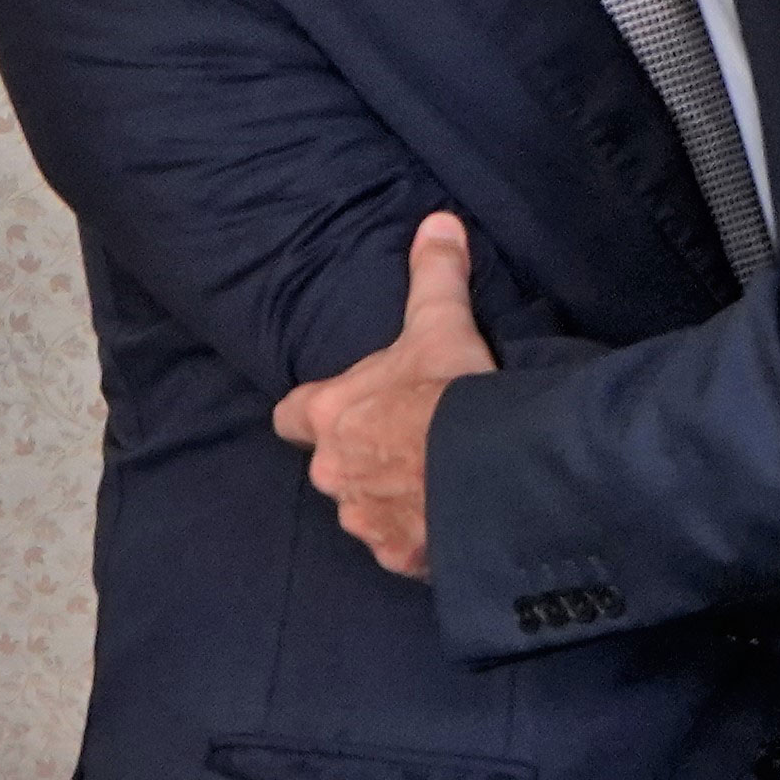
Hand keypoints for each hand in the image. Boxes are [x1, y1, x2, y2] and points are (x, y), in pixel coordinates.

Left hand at [272, 212, 494, 576]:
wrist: (488, 472)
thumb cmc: (449, 393)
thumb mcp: (442, 322)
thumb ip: (435, 272)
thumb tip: (439, 220)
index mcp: (330, 415)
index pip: (291, 416)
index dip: (313, 413)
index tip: (340, 410)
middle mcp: (333, 474)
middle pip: (334, 467)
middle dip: (366, 459)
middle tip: (414, 444)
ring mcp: (364, 522)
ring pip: (368, 511)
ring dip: (393, 500)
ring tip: (441, 485)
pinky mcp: (400, 559)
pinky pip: (404, 549)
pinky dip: (423, 538)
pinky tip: (456, 522)